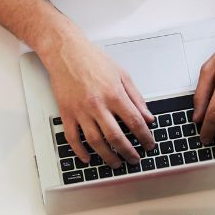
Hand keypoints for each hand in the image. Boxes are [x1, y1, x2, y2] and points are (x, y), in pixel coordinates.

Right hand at [43, 34, 154, 167]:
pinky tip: (87, 158)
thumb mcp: (122, 74)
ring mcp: (80, 111)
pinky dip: (80, 151)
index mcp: (114, 94)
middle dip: (128, 152)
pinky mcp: (66, 113)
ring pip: (95, 142)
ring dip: (107, 156)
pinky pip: (73, 138)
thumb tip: (147, 117)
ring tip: (116, 163)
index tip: (149, 145)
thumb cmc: (92, 59)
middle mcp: (98, 105)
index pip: (134, 122)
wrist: (65, 51)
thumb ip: (136, 97)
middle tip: (134, 159)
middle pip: (116, 137)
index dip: (144, 137)